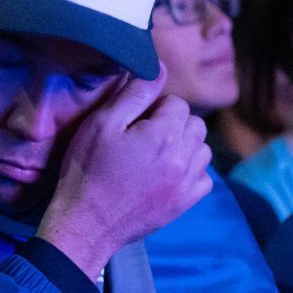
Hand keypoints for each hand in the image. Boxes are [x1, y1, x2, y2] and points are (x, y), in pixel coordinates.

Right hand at [37, 63, 212, 278]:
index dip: (155, 107)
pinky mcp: (185, 203)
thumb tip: (160, 68)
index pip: (177, 103)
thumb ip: (135, 93)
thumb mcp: (102, 124)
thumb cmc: (88, 170)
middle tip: (144, 135)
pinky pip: (205, 178)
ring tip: (156, 153)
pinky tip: (168, 172)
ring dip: (185, 145)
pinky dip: (191, 170)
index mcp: (164, 135)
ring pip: (202, 149)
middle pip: (194, 123)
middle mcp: (184, 158)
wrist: (87, 223)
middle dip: (173, 123)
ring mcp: (187, 183)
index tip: (134, 121)